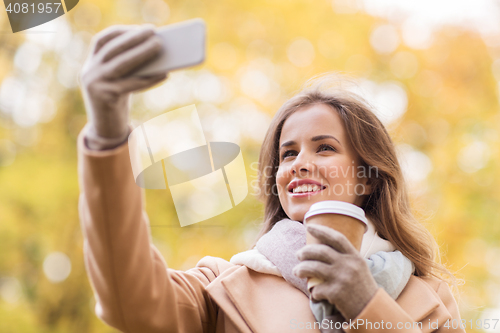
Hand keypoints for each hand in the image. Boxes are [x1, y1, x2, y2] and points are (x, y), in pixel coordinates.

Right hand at [79, 25, 167, 148]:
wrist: (106, 129)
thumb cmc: (118, 101)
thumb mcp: (119, 81)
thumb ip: (130, 67)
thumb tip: (156, 51)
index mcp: (90, 65)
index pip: (101, 41)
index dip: (120, 32)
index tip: (139, 28)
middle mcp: (89, 72)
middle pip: (113, 49)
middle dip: (134, 38)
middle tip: (154, 32)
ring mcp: (95, 85)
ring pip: (122, 64)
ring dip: (142, 52)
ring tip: (160, 45)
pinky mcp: (105, 97)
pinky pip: (132, 84)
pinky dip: (150, 78)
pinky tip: (164, 74)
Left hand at [293, 224, 378, 319]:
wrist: (372, 310)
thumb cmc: (362, 288)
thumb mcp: (359, 268)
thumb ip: (345, 257)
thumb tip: (323, 248)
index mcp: (355, 257)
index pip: (337, 238)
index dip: (322, 230)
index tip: (309, 226)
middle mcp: (349, 265)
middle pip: (320, 251)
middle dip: (305, 251)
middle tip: (298, 254)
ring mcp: (342, 279)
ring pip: (313, 267)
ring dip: (301, 269)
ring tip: (296, 271)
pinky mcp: (336, 293)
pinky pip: (317, 289)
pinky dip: (313, 292)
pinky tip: (315, 294)